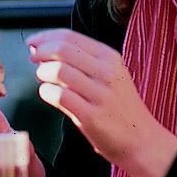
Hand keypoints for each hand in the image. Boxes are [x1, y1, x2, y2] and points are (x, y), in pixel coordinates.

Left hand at [25, 28, 176, 176]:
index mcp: (110, 57)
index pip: (70, 36)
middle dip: (41, 52)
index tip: (33, 42)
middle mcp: (106, 72)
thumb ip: (83, 62)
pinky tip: (48, 95)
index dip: (46, 37)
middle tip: (33, 59)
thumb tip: (46, 49)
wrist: (142, 140)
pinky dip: (46, 92)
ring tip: (44, 80)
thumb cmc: (121, 108)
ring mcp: (100, 94)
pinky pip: (59, 96)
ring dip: (43, 73)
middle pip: (62, 50)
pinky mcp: (92, 116)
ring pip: (58, 71)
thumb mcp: (110, 75)